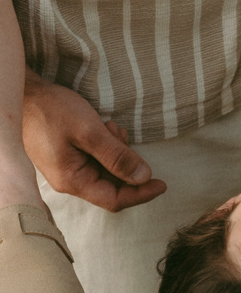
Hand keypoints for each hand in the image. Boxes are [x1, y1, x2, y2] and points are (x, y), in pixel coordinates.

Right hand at [22, 73, 165, 211]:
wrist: (25, 92)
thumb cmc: (51, 110)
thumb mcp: (89, 131)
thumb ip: (117, 156)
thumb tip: (144, 177)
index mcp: (72, 180)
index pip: (114, 200)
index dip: (140, 194)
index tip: (162, 183)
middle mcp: (70, 180)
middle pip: (113, 185)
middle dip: (125, 162)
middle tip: (118, 134)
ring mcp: (70, 168)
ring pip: (108, 170)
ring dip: (117, 150)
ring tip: (108, 127)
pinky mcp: (71, 156)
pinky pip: (99, 159)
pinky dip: (109, 145)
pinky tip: (104, 127)